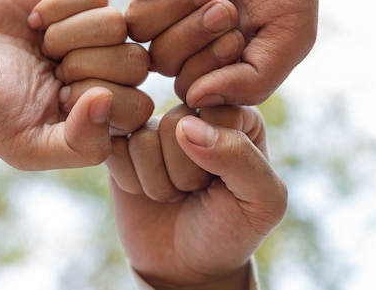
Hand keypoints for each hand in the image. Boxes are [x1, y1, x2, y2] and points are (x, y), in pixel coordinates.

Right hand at [30, 0, 153, 136]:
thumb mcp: (29, 146)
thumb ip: (80, 145)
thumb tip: (107, 100)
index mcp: (106, 108)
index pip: (139, 107)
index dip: (98, 102)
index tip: (58, 100)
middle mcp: (110, 67)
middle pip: (136, 63)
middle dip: (83, 67)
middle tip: (50, 69)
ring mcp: (97, 29)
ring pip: (118, 26)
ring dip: (67, 37)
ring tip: (42, 46)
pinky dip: (57, 7)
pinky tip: (35, 18)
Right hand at [108, 105, 287, 288]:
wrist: (189, 265)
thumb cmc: (232, 229)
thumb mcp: (262, 200)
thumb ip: (240, 156)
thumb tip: (189, 126)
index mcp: (240, 117)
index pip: (221, 109)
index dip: (218, 154)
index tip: (225, 179)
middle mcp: (197, 113)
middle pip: (178, 121)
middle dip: (186, 172)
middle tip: (197, 191)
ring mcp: (157, 127)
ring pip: (143, 138)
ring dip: (158, 182)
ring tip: (175, 194)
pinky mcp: (123, 145)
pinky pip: (113, 148)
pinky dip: (130, 181)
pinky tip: (146, 191)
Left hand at [126, 0, 375, 106]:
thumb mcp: (289, 35)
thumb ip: (251, 80)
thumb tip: (195, 101)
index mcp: (220, 58)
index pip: (189, 87)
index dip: (207, 66)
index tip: (238, 36)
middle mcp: (189, 33)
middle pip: (160, 59)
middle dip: (192, 33)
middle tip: (226, 5)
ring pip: (139, 24)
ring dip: (176, 5)